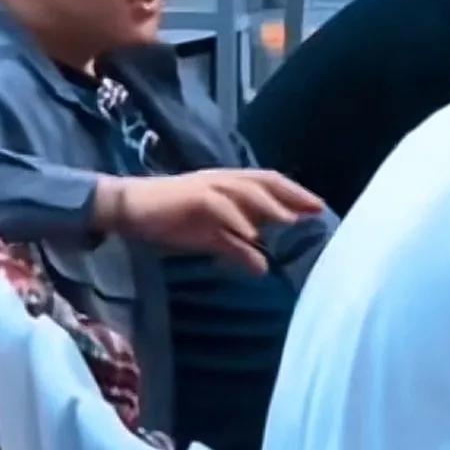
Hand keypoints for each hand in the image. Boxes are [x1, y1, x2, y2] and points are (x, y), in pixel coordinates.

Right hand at [93, 169, 322, 273]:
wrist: (129, 209)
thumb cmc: (171, 220)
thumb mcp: (211, 239)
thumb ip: (237, 250)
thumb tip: (264, 269)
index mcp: (229, 186)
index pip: (269, 184)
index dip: (295, 194)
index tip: (319, 208)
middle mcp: (222, 180)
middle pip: (265, 181)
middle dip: (292, 194)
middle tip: (317, 209)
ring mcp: (207, 185)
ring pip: (245, 190)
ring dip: (270, 205)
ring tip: (292, 220)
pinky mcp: (191, 196)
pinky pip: (219, 205)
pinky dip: (237, 218)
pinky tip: (252, 234)